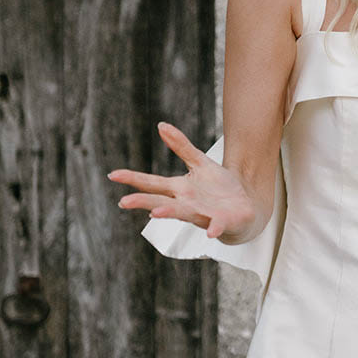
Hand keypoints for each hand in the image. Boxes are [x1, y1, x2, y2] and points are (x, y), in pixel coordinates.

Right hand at [109, 122, 257, 241]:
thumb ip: (181, 146)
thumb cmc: (218, 187)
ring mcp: (202, 214)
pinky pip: (216, 226)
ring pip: (184, 214)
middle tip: (124, 202)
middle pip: (161, 202)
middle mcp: (186, 204)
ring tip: (155, 213)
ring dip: (170, 213)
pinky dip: (214, 228)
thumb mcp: (200, 162)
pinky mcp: (221, 222)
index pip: (151, 183)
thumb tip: (161, 125)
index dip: (133, 178)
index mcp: (179, 189)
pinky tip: (211, 232)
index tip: (113, 175)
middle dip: (143, 202)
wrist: (244, 206)